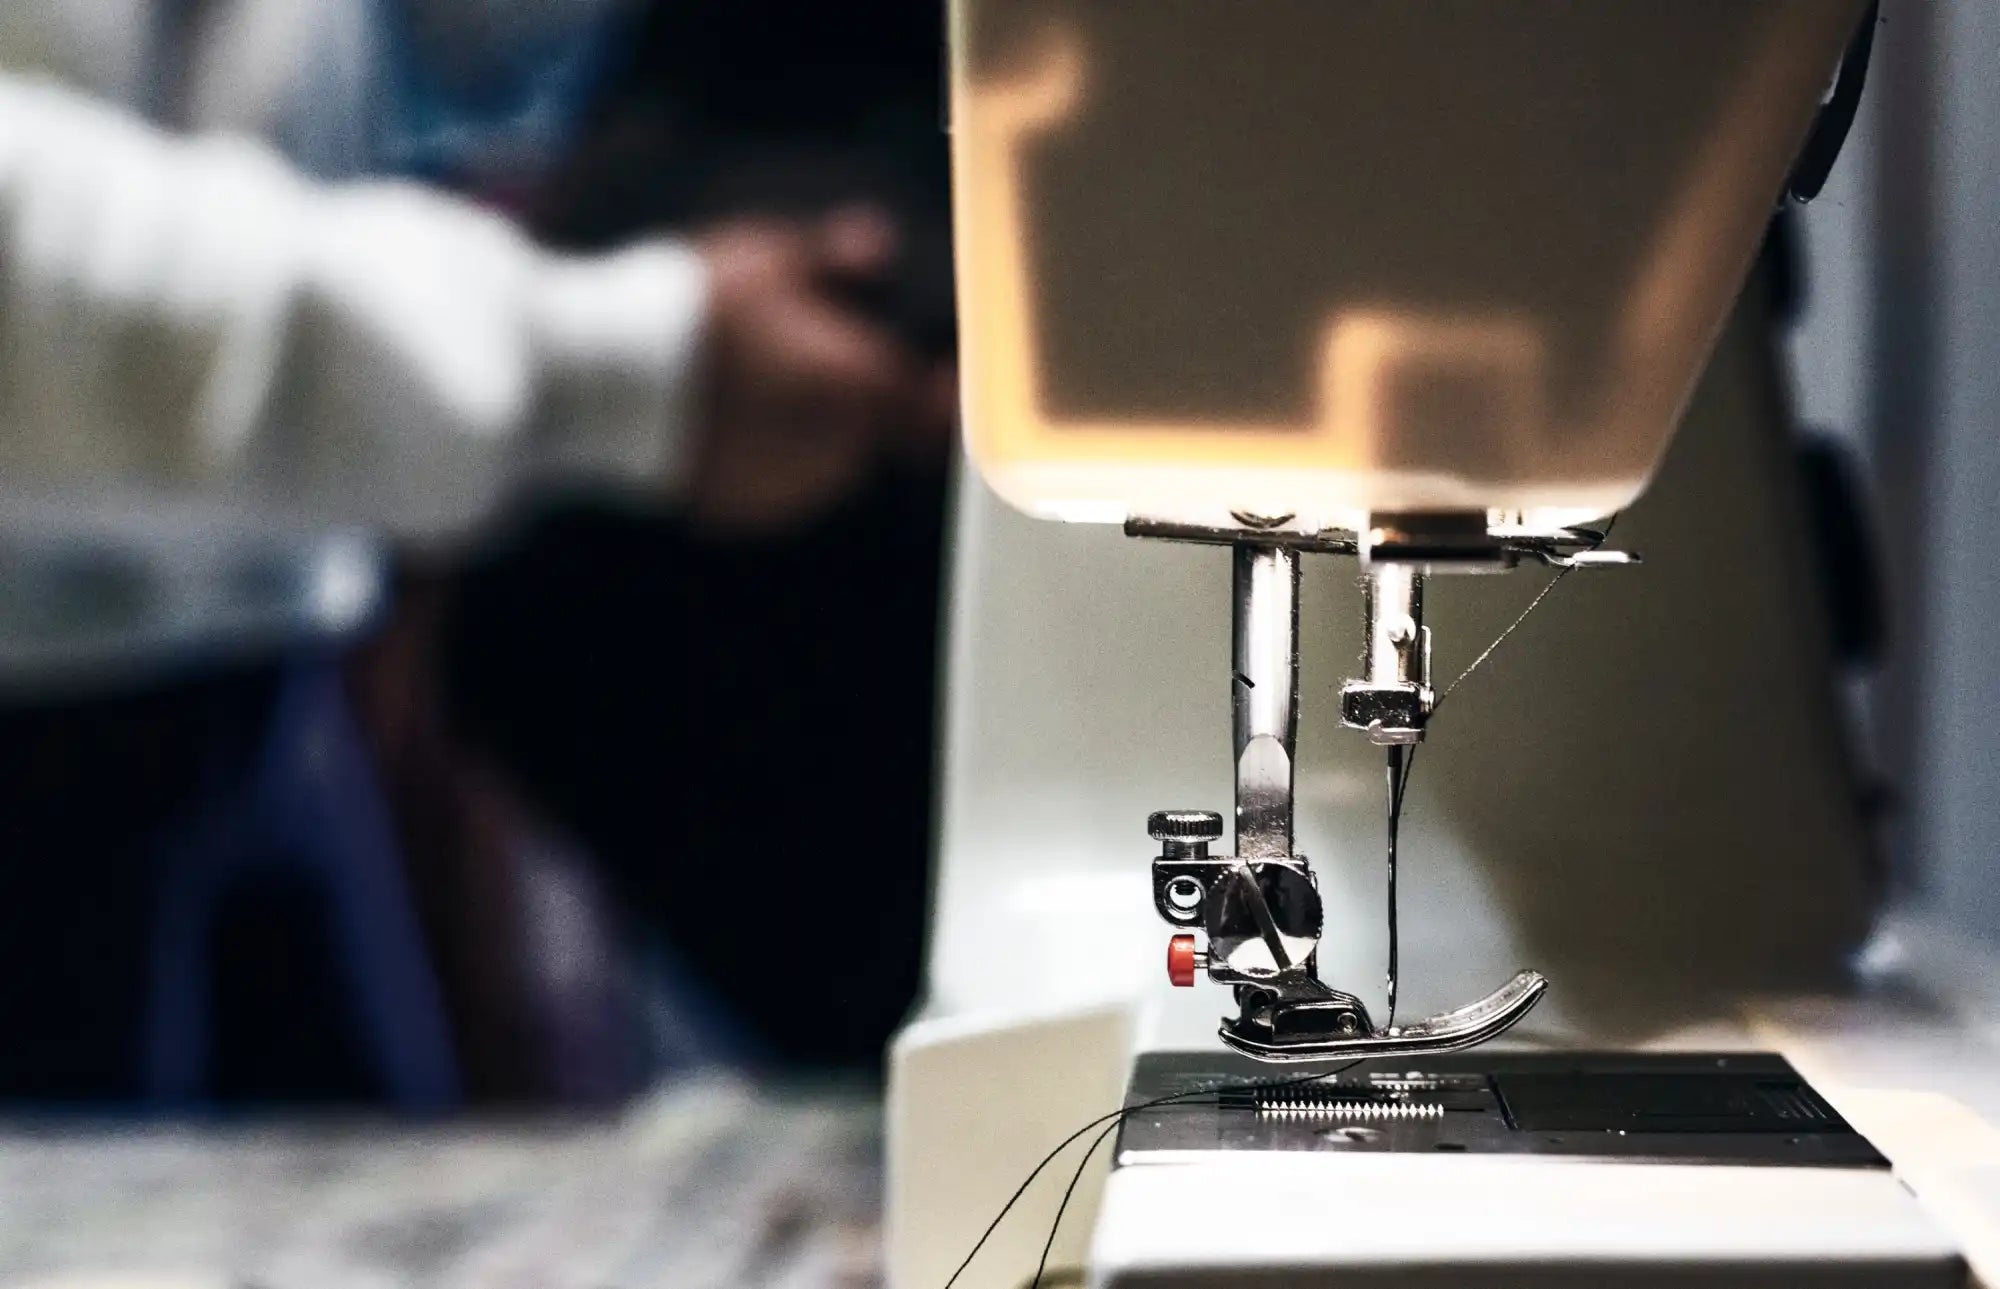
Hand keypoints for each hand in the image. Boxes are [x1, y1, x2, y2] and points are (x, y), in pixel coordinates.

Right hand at [687, 207, 946, 533]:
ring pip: (822, 464)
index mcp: (856, 388)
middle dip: (853, 404)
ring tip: (758, 391)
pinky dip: (763, 463)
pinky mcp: (740, 514)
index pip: (925, 405)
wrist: (606, 382)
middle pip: (869, 433)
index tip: (938, 383)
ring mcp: (786, 490)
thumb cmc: (693, 311)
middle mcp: (834, 451)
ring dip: (810, 436)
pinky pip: (771, 488)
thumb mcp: (768, 258)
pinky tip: (728, 426)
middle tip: (806, 363)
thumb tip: (878, 246)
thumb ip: (834, 256)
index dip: (935, 393)